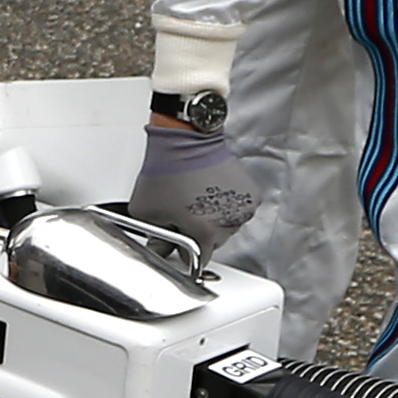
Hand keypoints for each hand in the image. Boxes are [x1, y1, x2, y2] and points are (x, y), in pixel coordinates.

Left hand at [127, 121, 263, 255]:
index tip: (181, 246)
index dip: (185, 253)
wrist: (185, 138)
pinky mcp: (252, 194)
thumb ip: (153, 236)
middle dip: (199, 233)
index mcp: (204, 232)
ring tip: (198, 197)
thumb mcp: (145, 210)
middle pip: (214, 243)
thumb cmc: (167, 168)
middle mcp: (228, 223)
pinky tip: (212, 190)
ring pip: (228, 226)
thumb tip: (159, 248)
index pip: (198, 260)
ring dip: (215, 218)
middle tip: (185, 213)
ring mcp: (243, 209)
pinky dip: (228, 204)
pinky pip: (239, 209)